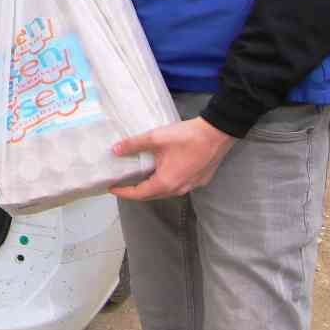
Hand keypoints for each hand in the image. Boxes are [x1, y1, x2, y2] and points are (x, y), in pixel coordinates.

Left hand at [109, 117, 236, 200]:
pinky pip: (178, 186)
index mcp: (166, 183)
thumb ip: (134, 145)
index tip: (111, 188)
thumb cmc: (187, 137)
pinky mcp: (199, 180)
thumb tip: (115, 150)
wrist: (217, 133)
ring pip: (166, 191)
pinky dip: (165, 182)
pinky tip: (161, 171)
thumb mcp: (156, 138)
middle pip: (152, 195)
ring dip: (152, 187)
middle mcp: (178, 189)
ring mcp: (191, 186)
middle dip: (136, 191)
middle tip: (123, 183)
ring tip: (139, 177)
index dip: (123, 192)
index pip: (139, 194)